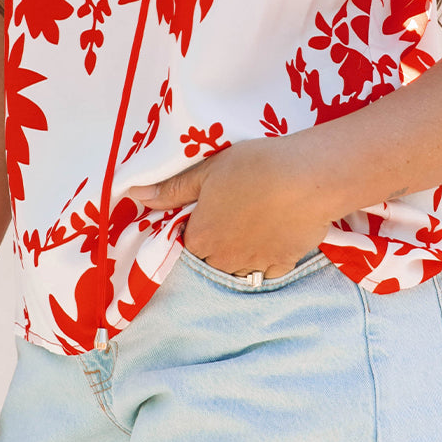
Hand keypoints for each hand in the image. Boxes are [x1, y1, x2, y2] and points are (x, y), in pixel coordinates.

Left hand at [132, 136, 332, 279]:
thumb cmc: (253, 167)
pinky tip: (270, 241)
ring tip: (251, 229)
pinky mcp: (283, 266)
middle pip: (209, 263)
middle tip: (232, 218)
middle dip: (215, 247)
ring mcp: (253, 266)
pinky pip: (266, 274)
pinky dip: (265, 264)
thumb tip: (135, 196)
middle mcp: (222, 261)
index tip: (207, 213)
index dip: (194, 230)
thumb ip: (172, 189)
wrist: (306, 178)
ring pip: (236, 272)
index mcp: (200, 238)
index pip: (185, 246)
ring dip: (238, 258)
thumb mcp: (207, 170)